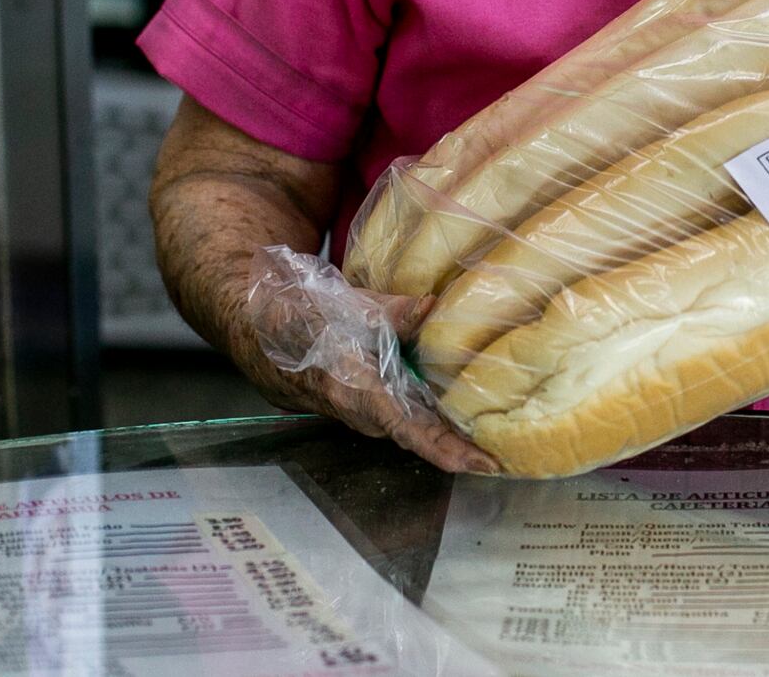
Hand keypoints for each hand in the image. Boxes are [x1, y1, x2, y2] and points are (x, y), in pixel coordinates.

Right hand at [239, 276, 500, 474]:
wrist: (259, 330)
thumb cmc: (299, 316)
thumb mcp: (344, 306)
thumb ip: (392, 312)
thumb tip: (435, 306)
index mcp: (355, 389)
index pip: (407, 428)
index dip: (446, 448)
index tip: (482, 464)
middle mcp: (360, 412)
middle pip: (420, 436)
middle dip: (462, 447)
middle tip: (510, 449)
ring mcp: (362, 414)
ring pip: (413, 429)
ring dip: (451, 435)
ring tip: (498, 437)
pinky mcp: (365, 406)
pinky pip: (405, 419)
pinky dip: (435, 421)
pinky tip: (466, 413)